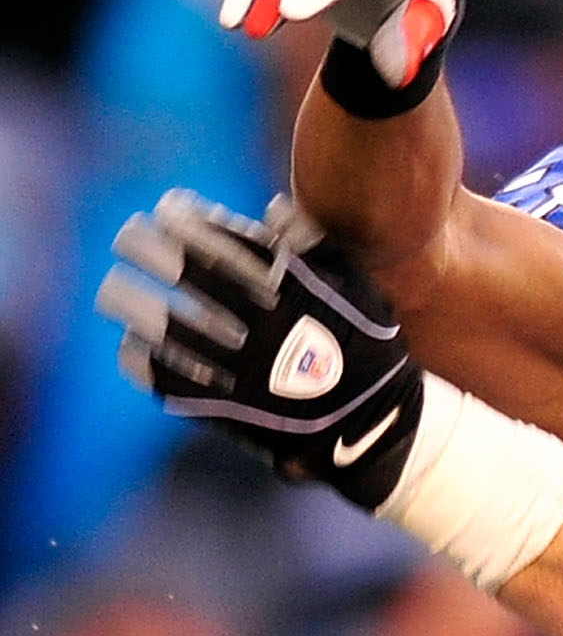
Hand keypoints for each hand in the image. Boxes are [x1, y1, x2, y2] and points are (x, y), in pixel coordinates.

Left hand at [97, 190, 424, 507]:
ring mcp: (239, 367)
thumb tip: (271, 208)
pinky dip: (143, 359)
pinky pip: (168, 379)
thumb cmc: (368, 349)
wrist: (376, 426)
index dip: (182, 217)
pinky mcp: (227, 408)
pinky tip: (134, 345)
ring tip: (112, 290)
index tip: (167, 209)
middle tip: (127, 239)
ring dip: (129, 300)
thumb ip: (315, 245)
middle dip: (144, 247)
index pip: (218, 237)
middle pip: (180, 272)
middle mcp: (258, 323)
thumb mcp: (357, 288)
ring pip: (163, 324)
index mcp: (289, 287)